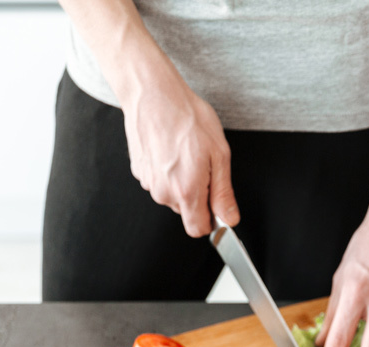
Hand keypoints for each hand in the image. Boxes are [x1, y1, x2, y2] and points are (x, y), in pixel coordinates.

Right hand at [121, 70, 238, 236]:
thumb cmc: (188, 118)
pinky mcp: (138, 170)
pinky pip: (160, 181)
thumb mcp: (219, 155)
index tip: (217, 206)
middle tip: (204, 166)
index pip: (198, 229)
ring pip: (172, 196)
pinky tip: (172, 149)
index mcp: (186, 192)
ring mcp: (148, 182)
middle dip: (198, 196)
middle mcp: (163, 192)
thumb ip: (223, 193)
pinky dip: (168, 171)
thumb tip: (229, 219)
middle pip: (186, 212)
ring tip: (187, 153)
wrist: (153, 93)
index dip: (212, 221)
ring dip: (183, 182)